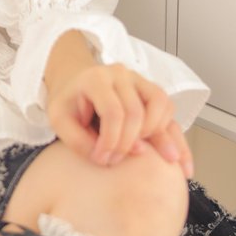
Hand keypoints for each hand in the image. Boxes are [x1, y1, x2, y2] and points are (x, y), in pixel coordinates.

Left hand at [44, 34, 193, 177]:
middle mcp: (121, 75)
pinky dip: (173, 134)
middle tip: (115, 160)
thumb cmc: (69, 103)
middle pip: (137, 112)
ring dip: (156, 135)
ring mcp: (139, 80)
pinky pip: (169, 109)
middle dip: (128, 143)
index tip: (102, 158)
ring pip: (161, 105)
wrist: (75, 82)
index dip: (110, 141)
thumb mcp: (60, 121)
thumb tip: (110, 158)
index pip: (113, 112)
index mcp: (96, 79)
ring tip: (144, 155)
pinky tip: (175, 159)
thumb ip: (79, 141)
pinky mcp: (150, 91)